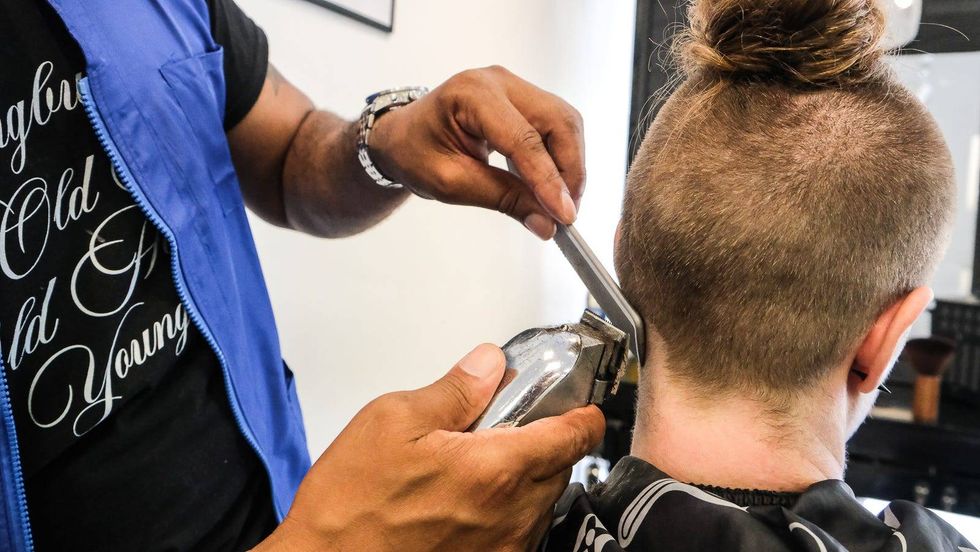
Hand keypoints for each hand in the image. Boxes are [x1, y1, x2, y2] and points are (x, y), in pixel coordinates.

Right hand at [255, 344, 604, 551]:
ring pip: (542, 502)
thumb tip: (487, 365)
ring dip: (525, 479)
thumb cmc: (350, 505)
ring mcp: (502, 549)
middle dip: (543, 442)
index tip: (577, 405)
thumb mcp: (393, 420)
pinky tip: (465, 501)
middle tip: (504, 428)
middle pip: (561, 467)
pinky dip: (506, 511)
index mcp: (495, 469)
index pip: (574, 435)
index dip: (581, 414)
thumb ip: (454, 389)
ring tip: (474, 467)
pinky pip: (519, 533)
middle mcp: (509, 515)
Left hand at [369, 66, 586, 239]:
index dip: (549, 180)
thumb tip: (546, 222)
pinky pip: (556, 126)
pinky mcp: (523, 99)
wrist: (402, 136)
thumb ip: (503, 199)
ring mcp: (514, 87)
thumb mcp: (452, 183)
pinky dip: (560, 158)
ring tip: (559, 202)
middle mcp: (498, 82)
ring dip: (569, 165)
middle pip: (558, 121)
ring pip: (564, 123)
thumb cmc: (414, 153)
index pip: (524, 139)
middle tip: (566, 212)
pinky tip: (551, 184)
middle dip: (569, 170)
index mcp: (471, 95)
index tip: (565, 215)